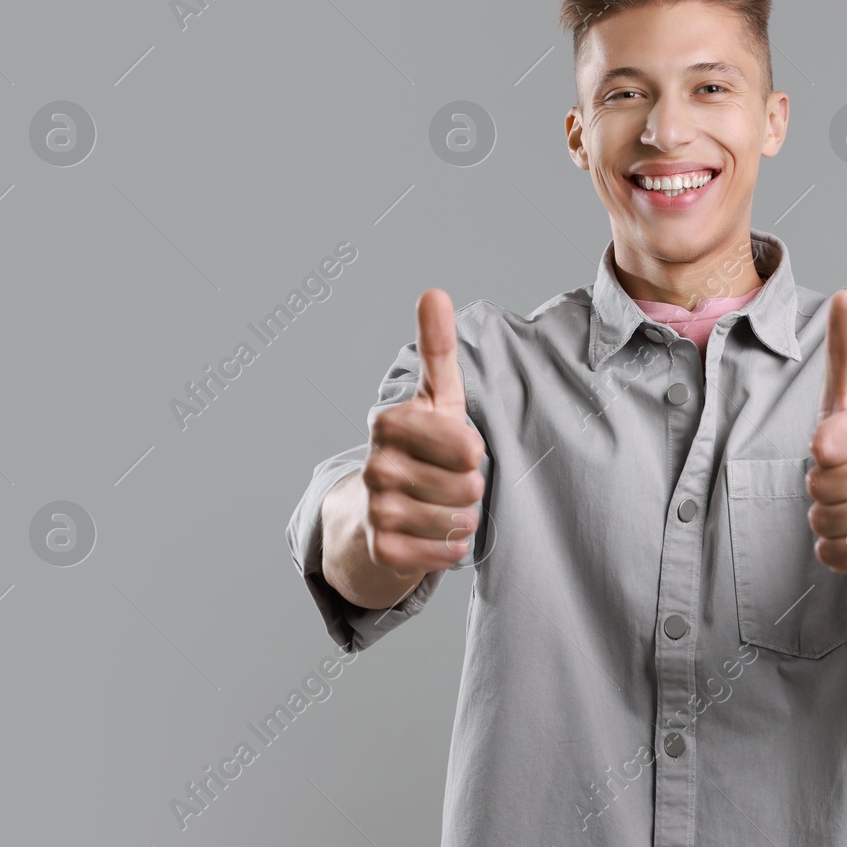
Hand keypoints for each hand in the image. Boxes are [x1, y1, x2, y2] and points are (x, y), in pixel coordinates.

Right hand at [361, 288, 485, 575]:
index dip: (472, 450)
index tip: (454, 448)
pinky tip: (433, 534)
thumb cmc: (423, 448)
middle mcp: (374, 466)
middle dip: (471, 488)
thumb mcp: (436, 399)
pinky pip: (447, 553)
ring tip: (441, 506)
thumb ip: (437, 348)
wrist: (378, 516)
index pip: (467, 445)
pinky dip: (452, 547)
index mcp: (389, 423)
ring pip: (460, 519)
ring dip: (463, 517)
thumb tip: (434, 292)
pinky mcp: (382, 551)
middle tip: (447, 482)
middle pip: (469, 485)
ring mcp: (375, 510)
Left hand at [807, 290, 846, 577]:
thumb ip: (845, 348)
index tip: (828, 445)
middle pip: (822, 483)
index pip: (825, 444)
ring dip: (821, 512)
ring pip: (825, 518)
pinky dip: (828, 544)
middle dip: (817, 482)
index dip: (819, 448)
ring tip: (841, 501)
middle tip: (836, 476)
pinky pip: (833, 551)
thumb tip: (845, 295)